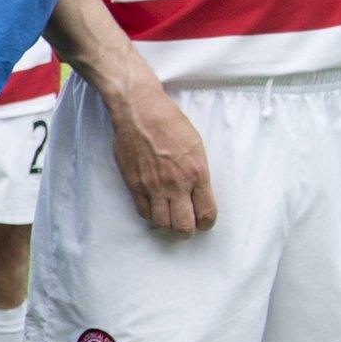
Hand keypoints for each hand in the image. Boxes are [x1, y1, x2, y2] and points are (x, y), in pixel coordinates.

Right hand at [106, 82, 216, 234]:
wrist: (139, 111)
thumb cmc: (169, 122)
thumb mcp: (196, 145)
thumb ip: (197, 172)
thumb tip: (196, 191)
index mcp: (197, 174)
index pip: (206, 213)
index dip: (206, 223)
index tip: (203, 221)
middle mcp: (176, 184)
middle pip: (184, 226)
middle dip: (187, 230)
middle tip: (185, 225)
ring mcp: (153, 186)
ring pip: (163, 223)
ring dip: (167, 223)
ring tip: (168, 216)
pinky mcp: (134, 184)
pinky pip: (144, 212)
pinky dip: (150, 213)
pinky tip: (152, 205)